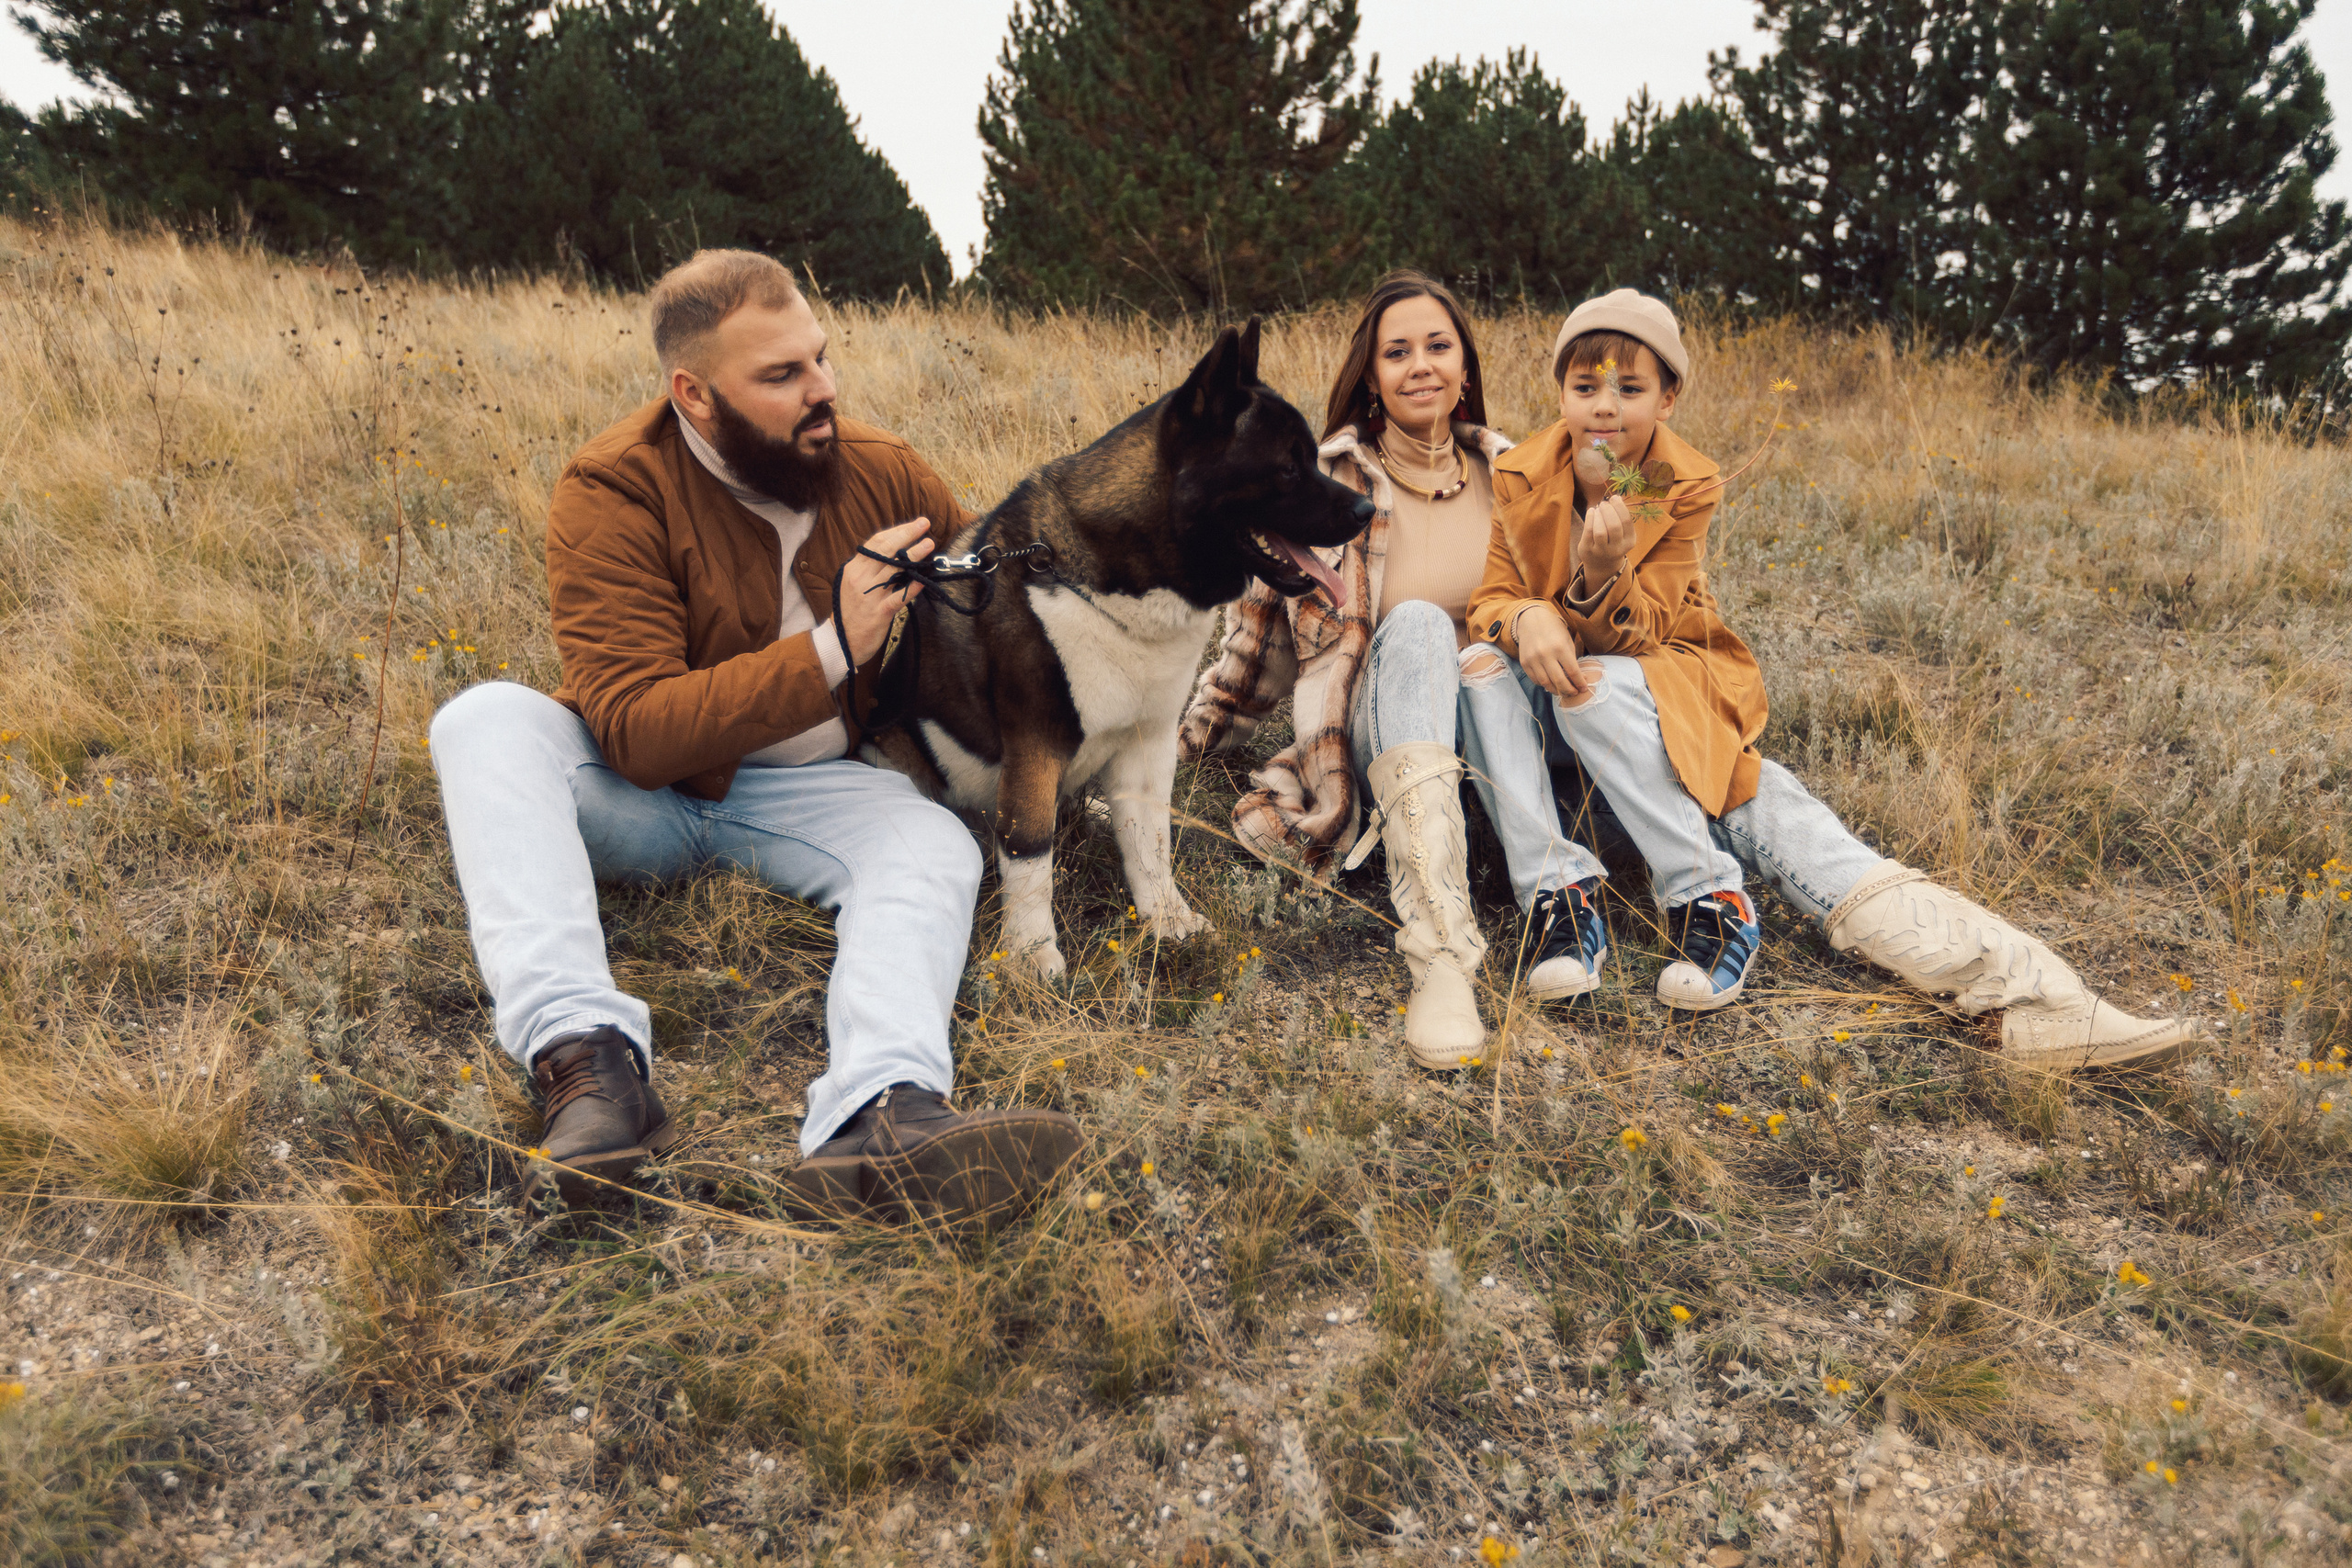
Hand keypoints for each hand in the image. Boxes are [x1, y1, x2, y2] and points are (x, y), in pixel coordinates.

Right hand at [838, 517, 932, 663]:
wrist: (841, 640)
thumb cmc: (851, 611)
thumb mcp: (854, 583)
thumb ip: (870, 568)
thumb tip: (893, 552)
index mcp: (854, 568)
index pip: (876, 543)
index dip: (896, 531)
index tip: (913, 525)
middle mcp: (861, 578)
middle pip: (887, 550)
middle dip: (907, 534)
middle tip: (924, 524)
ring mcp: (870, 594)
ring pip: (895, 569)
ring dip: (914, 555)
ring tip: (929, 545)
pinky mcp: (880, 612)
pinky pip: (899, 597)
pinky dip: (913, 587)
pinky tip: (924, 579)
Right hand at [1514, 604, 1590, 702]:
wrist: (1531, 620)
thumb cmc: (1553, 630)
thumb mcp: (1567, 641)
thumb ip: (1572, 660)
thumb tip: (1579, 679)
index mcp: (1560, 647)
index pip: (1573, 671)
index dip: (1580, 683)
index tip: (1584, 688)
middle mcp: (1545, 654)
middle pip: (1559, 681)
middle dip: (1569, 690)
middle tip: (1574, 693)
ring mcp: (1533, 660)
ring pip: (1546, 683)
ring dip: (1556, 690)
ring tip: (1563, 690)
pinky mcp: (1524, 663)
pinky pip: (1535, 680)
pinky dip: (1544, 684)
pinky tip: (1551, 683)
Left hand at [1576, 493, 1633, 590]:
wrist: (1602, 564)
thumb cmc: (1613, 541)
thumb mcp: (1622, 533)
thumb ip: (1620, 517)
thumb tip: (1615, 497)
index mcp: (1629, 541)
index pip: (1626, 521)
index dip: (1619, 506)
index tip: (1614, 498)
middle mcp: (1617, 549)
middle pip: (1614, 526)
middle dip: (1608, 510)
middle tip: (1604, 503)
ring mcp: (1601, 551)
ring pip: (1600, 531)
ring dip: (1599, 515)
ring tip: (1598, 509)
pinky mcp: (1588, 550)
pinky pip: (1588, 532)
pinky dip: (1589, 518)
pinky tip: (1591, 511)